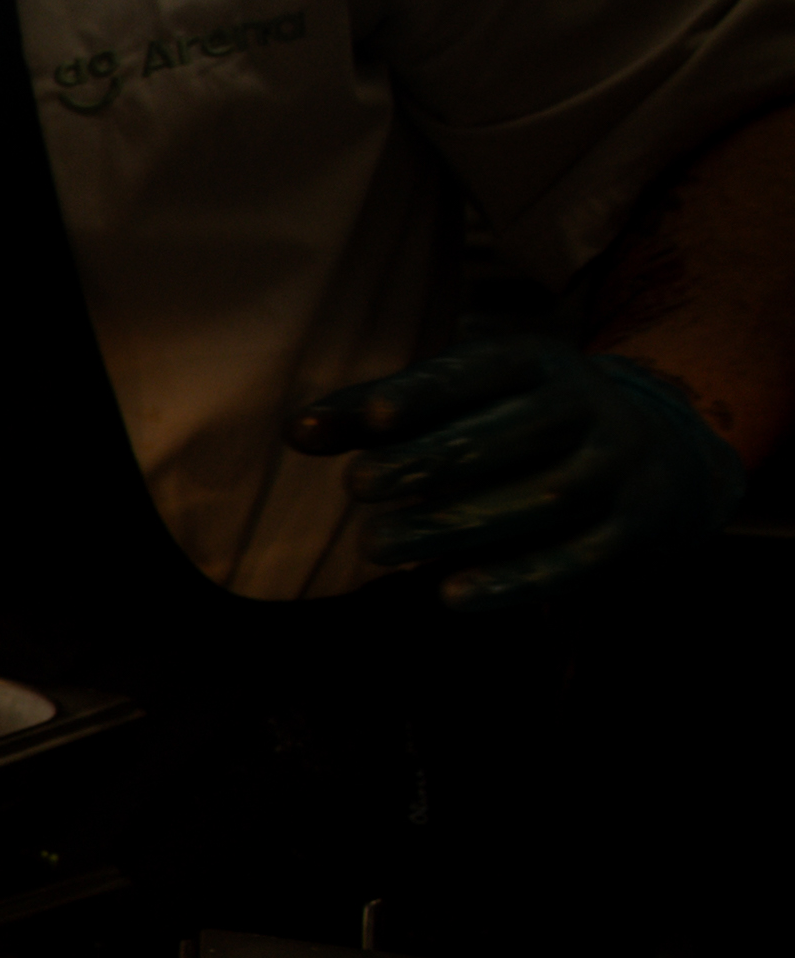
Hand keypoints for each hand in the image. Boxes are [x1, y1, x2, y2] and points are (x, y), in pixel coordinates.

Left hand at [289, 337, 744, 607]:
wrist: (661, 448)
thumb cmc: (519, 418)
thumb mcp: (462, 397)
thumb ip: (376, 413)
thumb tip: (295, 432)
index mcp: (539, 362)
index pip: (480, 371)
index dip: (428, 392)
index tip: (373, 417)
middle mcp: (588, 407)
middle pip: (514, 433)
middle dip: (434, 459)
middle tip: (356, 486)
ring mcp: (619, 467)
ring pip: (545, 498)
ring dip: (459, 525)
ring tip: (375, 546)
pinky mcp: (634, 527)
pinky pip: (579, 557)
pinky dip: (516, 579)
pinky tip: (450, 595)